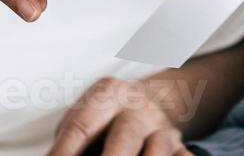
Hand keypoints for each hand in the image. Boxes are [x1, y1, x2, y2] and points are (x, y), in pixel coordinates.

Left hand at [49, 77, 190, 155]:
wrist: (144, 103)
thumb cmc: (102, 120)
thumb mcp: (84, 120)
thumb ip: (69, 144)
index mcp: (106, 94)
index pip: (82, 125)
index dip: (65, 151)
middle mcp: (136, 107)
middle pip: (124, 137)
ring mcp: (160, 127)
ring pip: (157, 151)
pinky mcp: (179, 145)